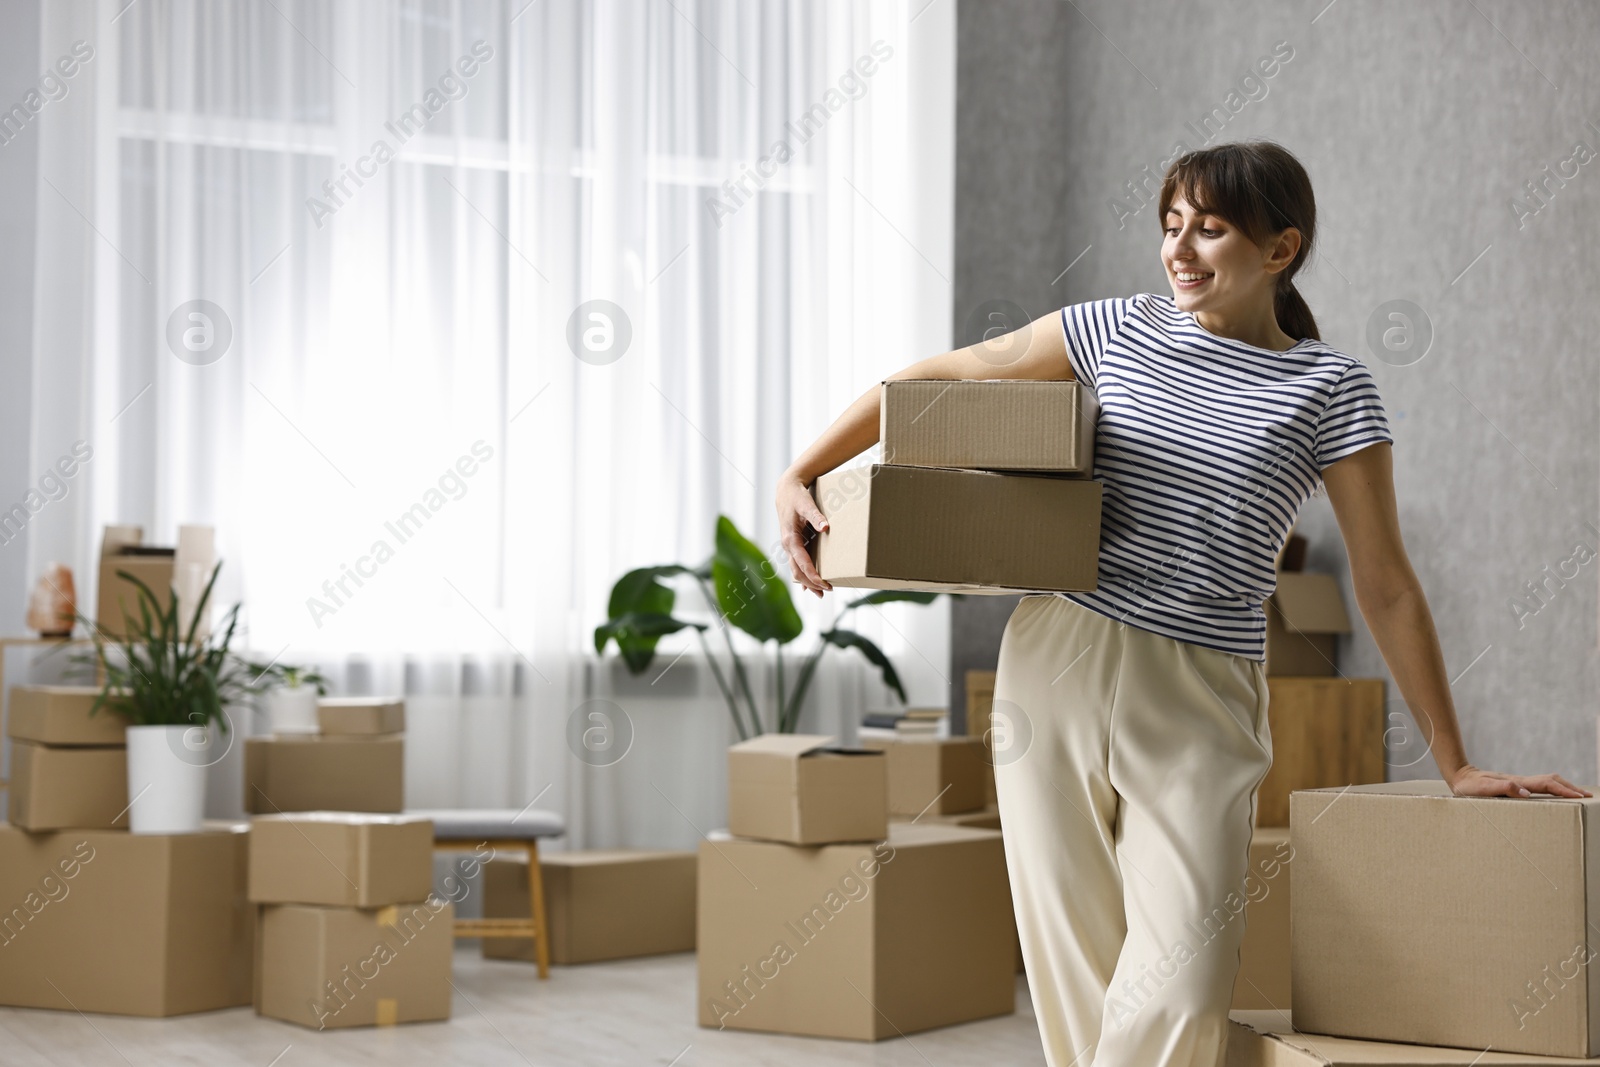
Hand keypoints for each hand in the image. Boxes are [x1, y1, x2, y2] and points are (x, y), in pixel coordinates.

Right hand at [776, 471, 831, 598]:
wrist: (786, 490)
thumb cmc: (797, 497)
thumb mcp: (806, 504)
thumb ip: (816, 516)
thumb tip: (825, 527)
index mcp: (790, 538)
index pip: (802, 563)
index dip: (813, 576)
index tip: (825, 584)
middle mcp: (787, 545)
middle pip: (797, 571)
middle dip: (811, 583)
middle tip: (828, 590)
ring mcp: (789, 546)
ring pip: (796, 569)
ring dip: (807, 582)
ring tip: (820, 593)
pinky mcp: (792, 544)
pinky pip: (797, 563)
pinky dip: (803, 574)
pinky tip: (809, 584)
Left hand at [1446, 764, 1591, 798]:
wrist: (1459, 776)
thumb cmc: (1468, 786)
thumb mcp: (1481, 789)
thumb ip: (1502, 788)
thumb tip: (1526, 792)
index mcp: (1516, 782)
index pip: (1546, 785)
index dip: (1563, 790)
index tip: (1579, 797)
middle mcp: (1521, 781)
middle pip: (1552, 780)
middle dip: (1571, 788)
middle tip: (1588, 796)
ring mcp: (1519, 782)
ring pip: (1547, 781)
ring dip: (1564, 787)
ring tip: (1578, 795)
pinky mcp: (1515, 785)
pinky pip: (1539, 785)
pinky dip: (1553, 788)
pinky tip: (1555, 794)